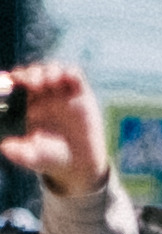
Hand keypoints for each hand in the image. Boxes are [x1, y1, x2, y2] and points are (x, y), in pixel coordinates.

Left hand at [0, 63, 94, 187]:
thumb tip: (5, 146)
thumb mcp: (32, 157)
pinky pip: (75, 75)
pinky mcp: (82, 95)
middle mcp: (45, 97)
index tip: (12, 80)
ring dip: (49, 70)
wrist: (80, 163)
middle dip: (31, 73)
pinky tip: (64, 80)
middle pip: (35, 73)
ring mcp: (64, 95)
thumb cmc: (51, 158)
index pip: (19, 84)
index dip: (15, 78)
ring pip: (54, 70)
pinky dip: (69, 72)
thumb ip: (19, 153)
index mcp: (28, 106)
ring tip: (48, 82)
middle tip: (32, 84)